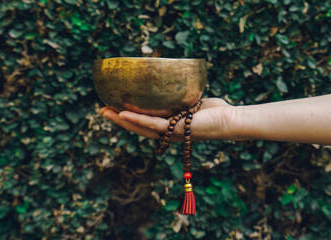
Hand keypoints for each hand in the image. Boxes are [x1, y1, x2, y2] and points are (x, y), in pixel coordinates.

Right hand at [99, 98, 235, 141]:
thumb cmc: (215, 111)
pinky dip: (137, 119)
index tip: (112, 108)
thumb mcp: (193, 102)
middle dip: (118, 120)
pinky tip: (123, 114)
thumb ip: (182, 97)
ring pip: (140, 128)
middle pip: (137, 127)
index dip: (127, 117)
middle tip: (101, 110)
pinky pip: (153, 125)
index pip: (144, 122)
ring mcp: (170, 133)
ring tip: (105, 112)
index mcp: (169, 127)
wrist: (229, 120)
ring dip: (121, 121)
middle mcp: (167, 133)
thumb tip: (176, 82)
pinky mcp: (176, 129)